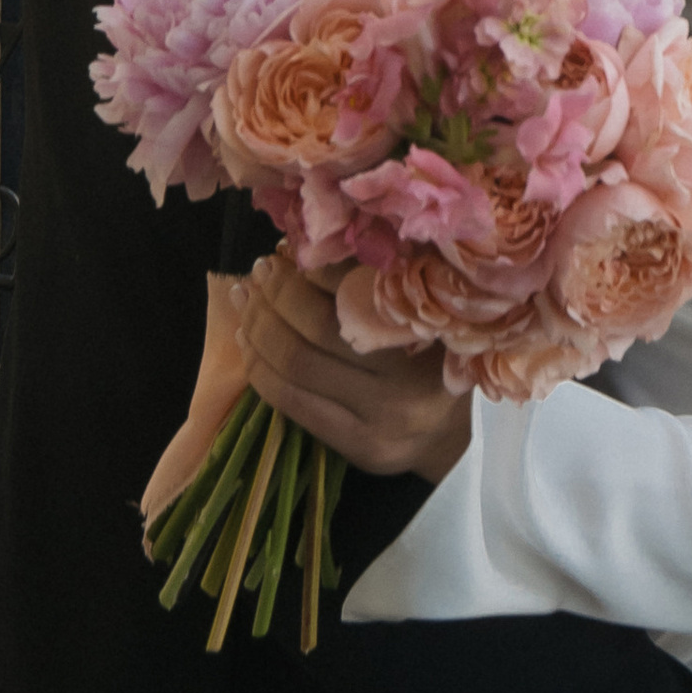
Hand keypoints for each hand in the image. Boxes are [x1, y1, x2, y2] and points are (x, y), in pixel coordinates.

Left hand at [232, 256, 472, 482]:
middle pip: (319, 329)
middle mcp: (402, 386)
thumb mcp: (426, 317)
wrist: (446, 437)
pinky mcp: (350, 446)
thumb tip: (321, 246)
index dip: (318, 270)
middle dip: (279, 294)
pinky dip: (259, 368)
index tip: (294, 249)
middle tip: (262, 268)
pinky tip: (248, 341)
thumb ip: (387, 286)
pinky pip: (290, 402)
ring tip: (245, 298)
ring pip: (296, 367)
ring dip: (259, 326)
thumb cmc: (433, 362)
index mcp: (427, 338)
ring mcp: (374, 422)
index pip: (360, 295)